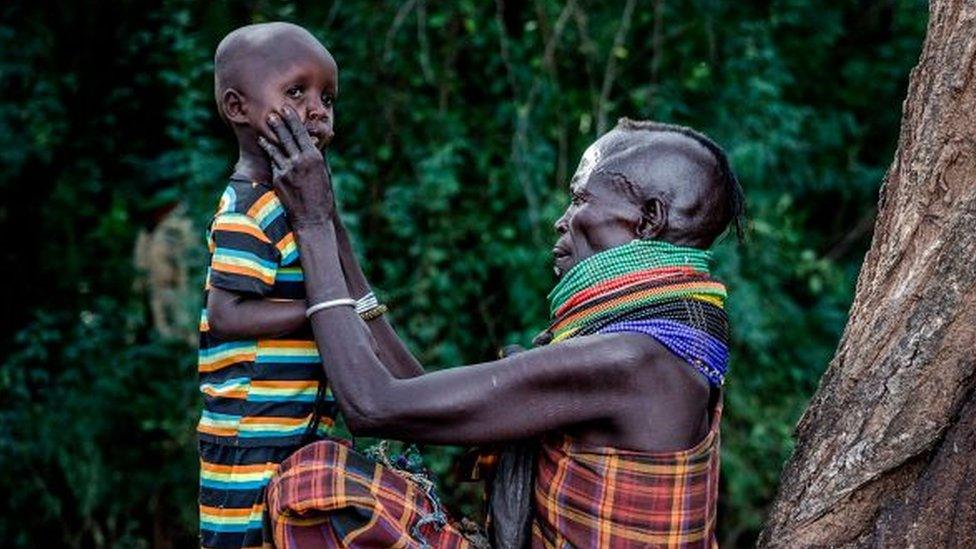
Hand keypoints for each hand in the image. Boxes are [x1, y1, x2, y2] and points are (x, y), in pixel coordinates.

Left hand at [257, 106, 333, 227]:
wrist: (313, 218)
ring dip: (270, 137)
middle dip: (278, 123)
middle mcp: (300, 161)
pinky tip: (265, 145)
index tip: (286, 109)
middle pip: (286, 137)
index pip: (301, 133)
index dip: (292, 120)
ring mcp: (287, 170)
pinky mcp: (279, 179)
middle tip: (271, 112)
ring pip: (276, 149)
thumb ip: (318, 157)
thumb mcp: (325, 173)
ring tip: (264, 127)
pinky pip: (274, 162)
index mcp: (314, 158)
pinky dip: (270, 153)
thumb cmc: (323, 197)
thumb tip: (316, 143)